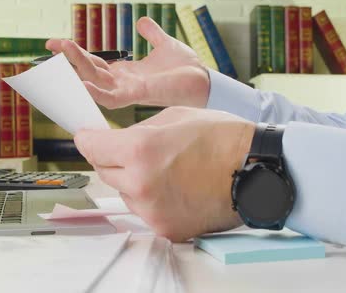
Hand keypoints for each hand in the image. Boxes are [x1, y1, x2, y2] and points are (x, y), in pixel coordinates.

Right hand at [46, 17, 210, 108]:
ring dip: (78, 68)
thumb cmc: (186, 68)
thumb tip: (142, 21)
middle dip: (70, 58)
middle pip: (88, 71)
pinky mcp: (137, 94)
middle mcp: (122, 83)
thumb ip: (151, 34)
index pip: (93, 63)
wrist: (204, 80)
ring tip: (63, 51)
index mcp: (125, 72)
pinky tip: (81, 82)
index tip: (55, 43)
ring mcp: (128, 90)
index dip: (75, 53)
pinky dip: (95, 91)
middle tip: (52, 44)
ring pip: (94, 81)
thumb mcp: (164, 44)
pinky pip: (111, 97)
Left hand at [74, 107, 255, 241]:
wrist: (257, 169)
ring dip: (134, 181)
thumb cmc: (223, 138)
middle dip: (113, 159)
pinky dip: (153, 200)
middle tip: (133, 151)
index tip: (87, 137)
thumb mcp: (173, 117)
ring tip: (166, 169)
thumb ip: (137, 131)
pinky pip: (145, 211)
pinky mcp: (166, 228)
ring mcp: (152, 210)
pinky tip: (176, 187)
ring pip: (125, 193)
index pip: (90, 147)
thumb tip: (115, 140)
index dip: (87, 139)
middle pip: (104, 171)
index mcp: (139, 150)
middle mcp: (140, 184)